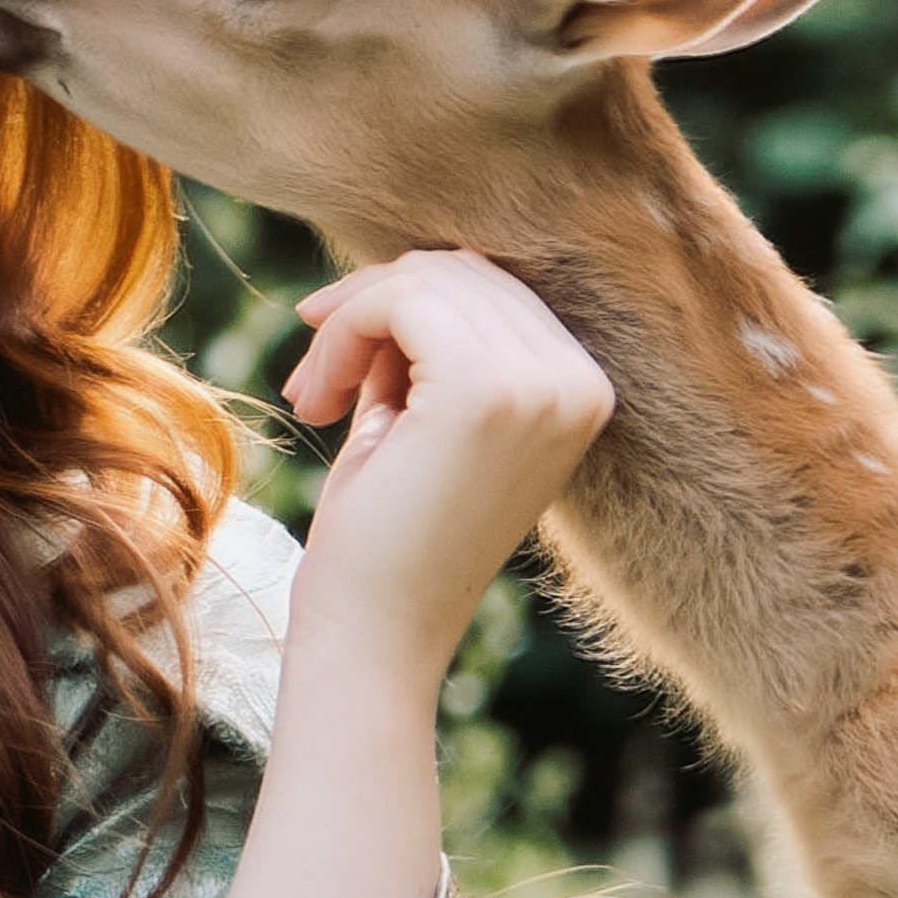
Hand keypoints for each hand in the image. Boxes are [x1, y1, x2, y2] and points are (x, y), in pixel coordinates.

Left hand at [281, 250, 611, 691]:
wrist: (377, 632)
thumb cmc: (388, 535)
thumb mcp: (424, 416)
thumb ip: (432, 344)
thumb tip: (408, 265)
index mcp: (584, 389)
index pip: (493, 289)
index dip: (401, 308)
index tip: (336, 366)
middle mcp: (580, 382)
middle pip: (462, 273)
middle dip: (370, 310)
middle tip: (314, 384)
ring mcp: (542, 384)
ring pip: (426, 280)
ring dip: (348, 325)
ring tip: (314, 395)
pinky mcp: (485, 389)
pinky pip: (401, 298)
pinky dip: (344, 331)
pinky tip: (317, 398)